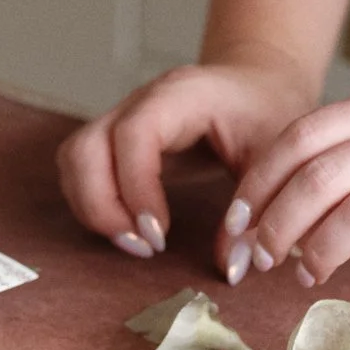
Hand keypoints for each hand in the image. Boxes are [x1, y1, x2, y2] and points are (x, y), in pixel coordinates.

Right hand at [59, 54, 318, 272]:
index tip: (158, 235)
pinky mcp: (115, 137)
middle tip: (144, 247)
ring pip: (74, 158)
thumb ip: (255, 210)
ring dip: (92, 207)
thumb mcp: (276, 156)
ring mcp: (121, 115)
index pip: (133, 133)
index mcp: (180, 95)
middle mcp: (140, 101)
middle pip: (86, 147)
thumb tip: (232, 268)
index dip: (136, 187)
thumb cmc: (267, 111)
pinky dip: (93, 203)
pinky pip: (81, 167)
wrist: (257, 82)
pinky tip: (130, 229)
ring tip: (136, 243)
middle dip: (103, 207)